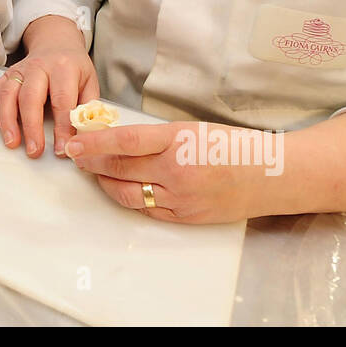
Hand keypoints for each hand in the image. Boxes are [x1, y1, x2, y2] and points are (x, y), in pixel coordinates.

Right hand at [0, 16, 98, 158]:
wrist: (56, 42)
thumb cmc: (74, 67)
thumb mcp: (90, 82)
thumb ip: (87, 107)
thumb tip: (84, 136)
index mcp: (64, 68)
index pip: (62, 101)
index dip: (62, 128)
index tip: (62, 148)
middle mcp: (40, 66)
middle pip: (31, 97)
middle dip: (31, 127)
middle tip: (34, 150)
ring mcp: (21, 69)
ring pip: (9, 94)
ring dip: (8, 120)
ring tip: (12, 142)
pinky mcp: (8, 74)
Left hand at [64, 122, 268, 223]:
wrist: (271, 176)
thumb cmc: (234, 146)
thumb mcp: (193, 129)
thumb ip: (158, 137)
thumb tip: (119, 139)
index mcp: (178, 140)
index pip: (124, 142)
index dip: (93, 143)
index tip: (73, 143)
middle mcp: (176, 171)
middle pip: (120, 168)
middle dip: (92, 162)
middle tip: (76, 156)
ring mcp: (180, 198)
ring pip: (128, 193)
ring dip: (105, 183)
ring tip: (95, 172)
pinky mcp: (184, 217)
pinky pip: (146, 210)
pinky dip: (129, 198)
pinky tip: (121, 189)